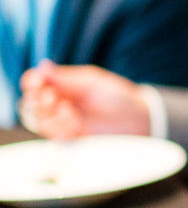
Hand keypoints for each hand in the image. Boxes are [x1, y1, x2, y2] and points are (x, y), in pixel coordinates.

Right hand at [18, 62, 149, 138]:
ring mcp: (62, 123)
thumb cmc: (117, 96)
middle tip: (51, 97)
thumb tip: (42, 66)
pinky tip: (73, 120)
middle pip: (29, 105)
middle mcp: (57, 105)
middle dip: (35, 101)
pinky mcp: (70, 140)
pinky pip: (53, 136)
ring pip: (37, 122)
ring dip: (47, 115)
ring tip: (66, 109)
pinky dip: (59, 128)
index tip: (37, 81)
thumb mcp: (92, 81)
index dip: (31, 82)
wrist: (138, 119)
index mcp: (61, 86)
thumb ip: (66, 78)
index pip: (34, 83)